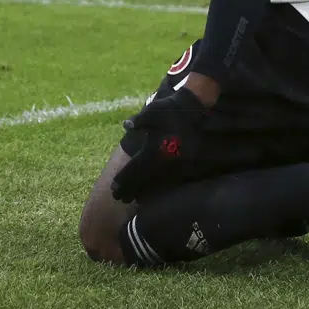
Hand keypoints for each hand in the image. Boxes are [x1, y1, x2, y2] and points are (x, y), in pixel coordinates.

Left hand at [111, 86, 210, 202]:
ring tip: (133, 199)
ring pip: (156, 184)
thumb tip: (126, 125)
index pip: (135, 170)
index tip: (114, 189)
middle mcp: (163, 161)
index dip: (123, 181)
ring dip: (143, 192)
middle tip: (119, 199)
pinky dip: (158, 188)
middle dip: (130, 190)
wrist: (194, 110)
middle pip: (143, 181)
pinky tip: (153, 192)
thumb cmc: (170, 110)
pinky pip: (169, 182)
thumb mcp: (152, 111)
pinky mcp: (185, 166)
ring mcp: (175, 166)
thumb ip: (138, 121)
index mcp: (153, 150)